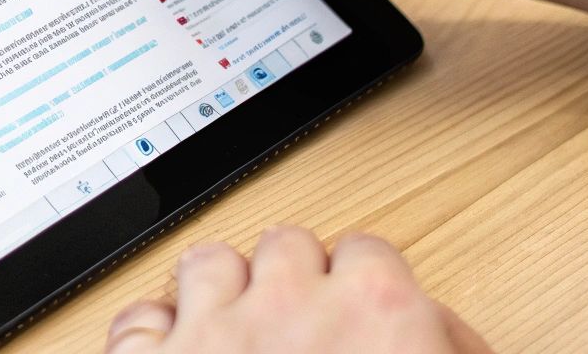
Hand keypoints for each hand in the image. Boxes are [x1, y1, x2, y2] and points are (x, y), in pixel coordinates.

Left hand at [106, 229, 490, 353]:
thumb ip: (443, 351)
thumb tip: (446, 337)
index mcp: (378, 314)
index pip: (371, 254)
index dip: (368, 288)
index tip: (368, 314)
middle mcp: (290, 307)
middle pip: (288, 245)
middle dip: (295, 280)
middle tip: (304, 325)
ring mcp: (212, 333)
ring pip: (210, 263)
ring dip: (224, 292)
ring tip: (238, 331)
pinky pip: (141, 318)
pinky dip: (155, 333)